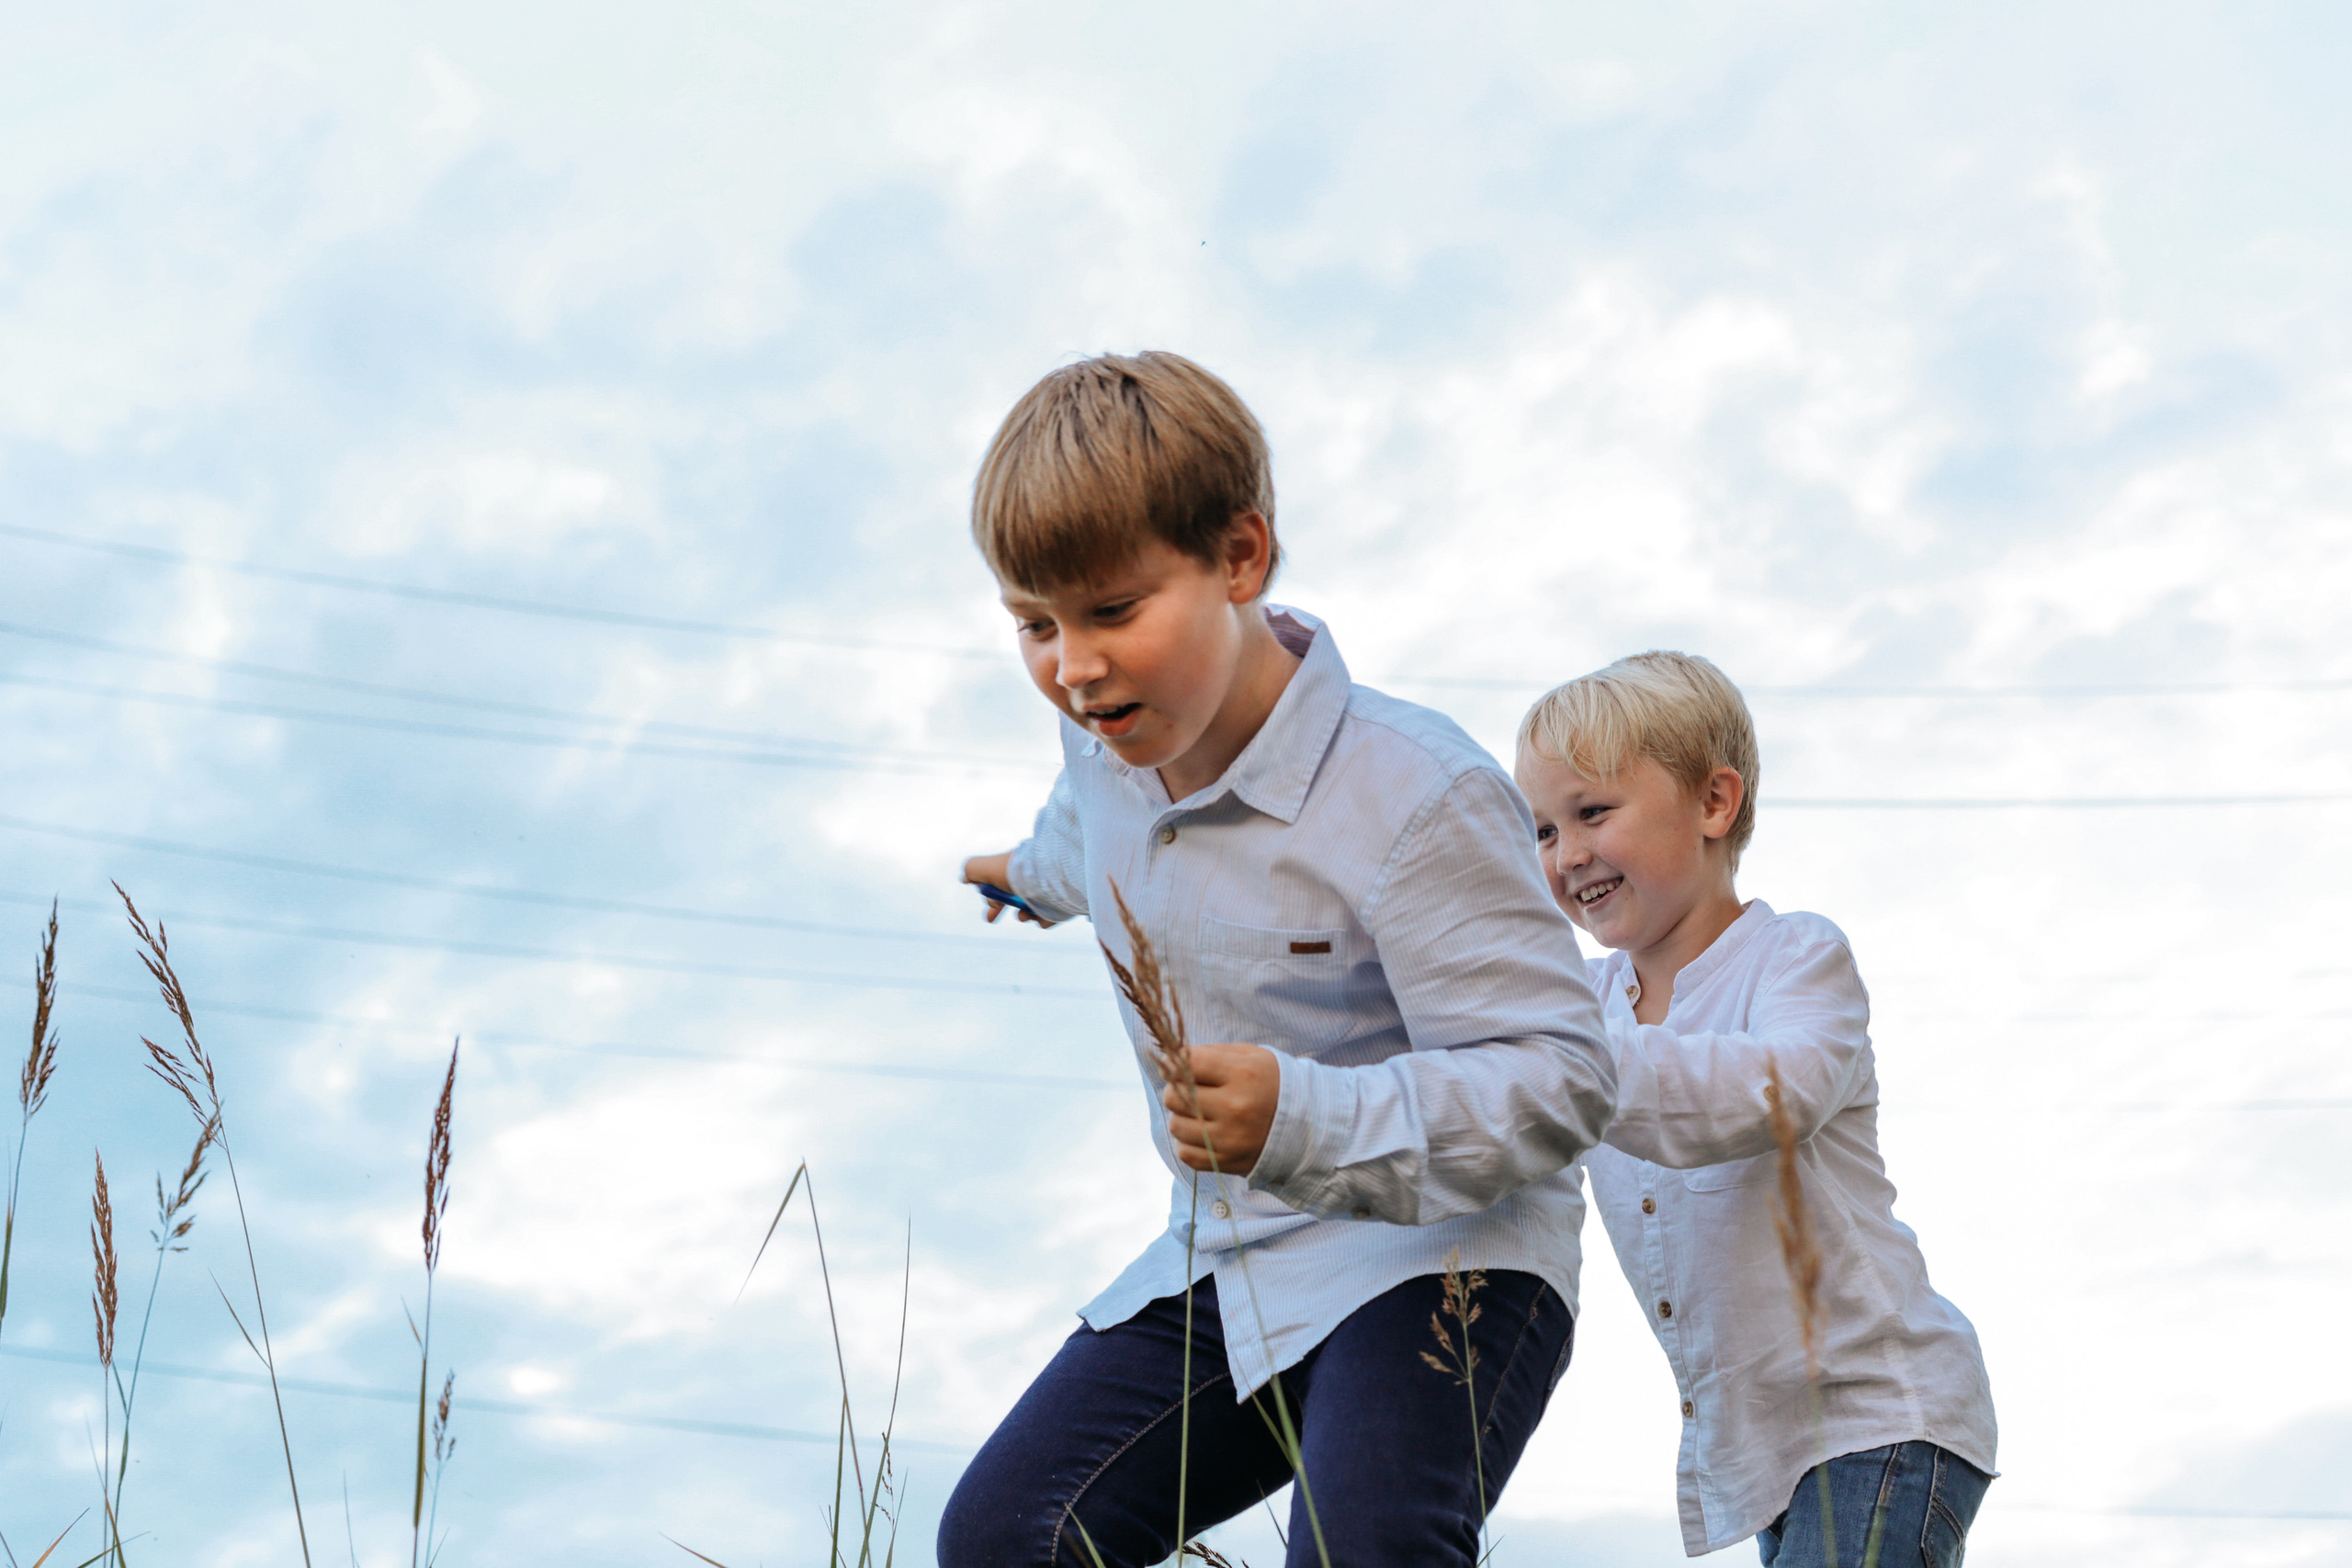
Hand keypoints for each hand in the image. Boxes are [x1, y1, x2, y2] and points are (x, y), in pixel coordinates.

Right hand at [961, 852, 1054, 927]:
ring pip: (1030, 911)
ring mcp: (1048, 892)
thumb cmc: (1014, 872)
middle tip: (991, 919)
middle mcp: (1031, 879)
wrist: (1047, 875)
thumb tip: (965, 878)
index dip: (991, 899)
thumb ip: (971, 870)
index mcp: (1015, 871)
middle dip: (1000, 909)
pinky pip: (1049, 918)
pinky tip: (1040, 915)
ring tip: (1024, 915)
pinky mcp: (1061, 904)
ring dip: (1022, 916)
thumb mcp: (985, 867)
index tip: (989, 911)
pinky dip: (1042, 919)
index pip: (1001, 885)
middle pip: (1014, 899)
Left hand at [1159, 1043, 1280, 1174]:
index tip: (1177, 1066)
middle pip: (1174, 1096)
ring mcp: (1230, 1139)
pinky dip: (1188, 1143)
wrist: (1305, 1124)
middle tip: (1193, 1090)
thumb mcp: (1249, 1055)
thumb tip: (1169, 1061)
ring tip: (1201, 1113)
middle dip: (1177, 1090)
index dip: (1174, 1063)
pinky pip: (1184, 1154)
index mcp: (1242, 1073)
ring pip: (1176, 1126)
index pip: (1187, 1063)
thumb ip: (1209, 1053)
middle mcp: (1235, 1107)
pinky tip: (1204, 1133)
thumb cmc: (1270, 1083)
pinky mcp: (1227, 1162)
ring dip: (1183, 1118)